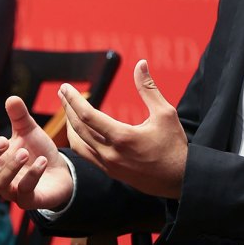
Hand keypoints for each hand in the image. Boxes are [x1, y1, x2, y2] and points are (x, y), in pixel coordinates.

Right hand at [0, 96, 73, 210]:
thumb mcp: (29, 131)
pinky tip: (42, 161)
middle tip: (4, 140)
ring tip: (24, 152)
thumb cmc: (38, 151)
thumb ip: (20, 116)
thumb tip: (12, 98)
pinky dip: (32, 175)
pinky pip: (24, 191)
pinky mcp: (27, 200)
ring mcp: (10, 189)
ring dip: (10, 166)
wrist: (61, 173)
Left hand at [60, 59, 187, 199]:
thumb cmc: (174, 145)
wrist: (181, 180)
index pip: (87, 115)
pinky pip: (86, 155)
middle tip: (62, 93)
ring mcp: (109, 166)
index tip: (66, 87)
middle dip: (67, 108)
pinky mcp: (111, 173)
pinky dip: (79, 140)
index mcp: (122, 137)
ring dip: (70, 126)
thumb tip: (140, 64)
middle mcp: (111, 154)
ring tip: (67, 110)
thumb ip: (149, 89)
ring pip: (78, 144)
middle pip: (78, 128)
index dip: (74, 99)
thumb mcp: (165, 113)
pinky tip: (79, 130)